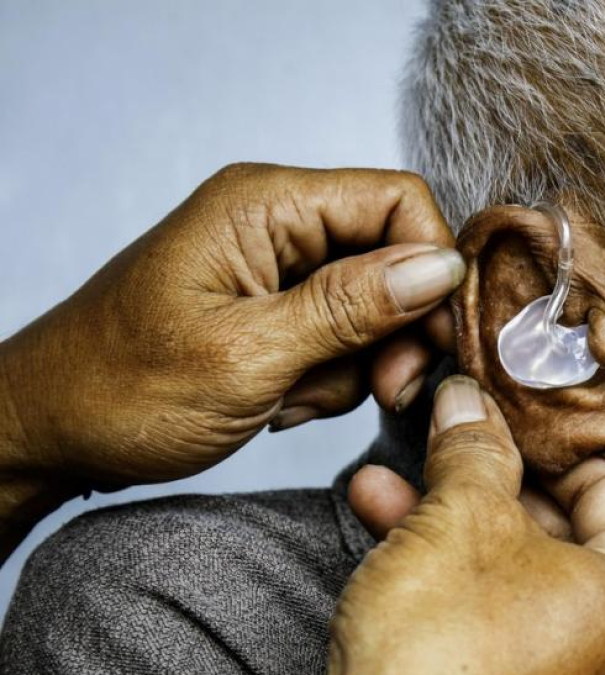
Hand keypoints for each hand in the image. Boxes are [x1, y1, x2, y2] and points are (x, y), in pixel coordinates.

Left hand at [0, 164, 461, 552]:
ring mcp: (275, 268)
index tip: (436, 341)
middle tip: (384, 391)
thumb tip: (441, 269)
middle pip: (392, 258)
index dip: (432, 267)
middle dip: (396, 331)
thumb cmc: (121, 389)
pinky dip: (326, 380)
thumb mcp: (247, 354)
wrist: (49, 432)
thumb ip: (350, 308)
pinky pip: (341, 338)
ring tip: (292, 400)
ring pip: (374, 308)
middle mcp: (277, 224)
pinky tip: (279, 402)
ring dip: (354, 367)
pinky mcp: (274, 309)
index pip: (397, 201)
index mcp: (266, 204)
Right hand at [328, 376, 604, 674]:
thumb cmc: (445, 658)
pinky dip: (432, 545)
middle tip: (459, 408)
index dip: (562, 423)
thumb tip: (470, 401)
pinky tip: (379, 500)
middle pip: (559, 508)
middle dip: (493, 456)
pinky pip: (474, 585)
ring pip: (506, 544)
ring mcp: (552, 649)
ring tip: (410, 442)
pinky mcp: (494, 663)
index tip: (519, 384)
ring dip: (448, 493)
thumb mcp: (462, 521)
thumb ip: (474, 450)